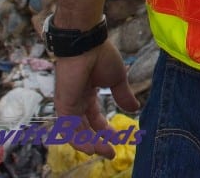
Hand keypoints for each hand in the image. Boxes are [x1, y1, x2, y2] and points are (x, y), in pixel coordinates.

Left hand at [52, 41, 139, 158]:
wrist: (87, 45)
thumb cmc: (102, 56)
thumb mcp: (117, 79)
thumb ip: (123, 95)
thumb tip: (135, 108)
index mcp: (88, 94)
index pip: (95, 118)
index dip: (106, 130)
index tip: (119, 139)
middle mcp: (77, 102)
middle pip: (86, 129)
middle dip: (99, 141)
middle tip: (111, 152)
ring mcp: (69, 105)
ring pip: (77, 132)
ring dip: (90, 144)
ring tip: (105, 151)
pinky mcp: (64, 106)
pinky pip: (70, 129)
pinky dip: (79, 140)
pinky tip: (92, 147)